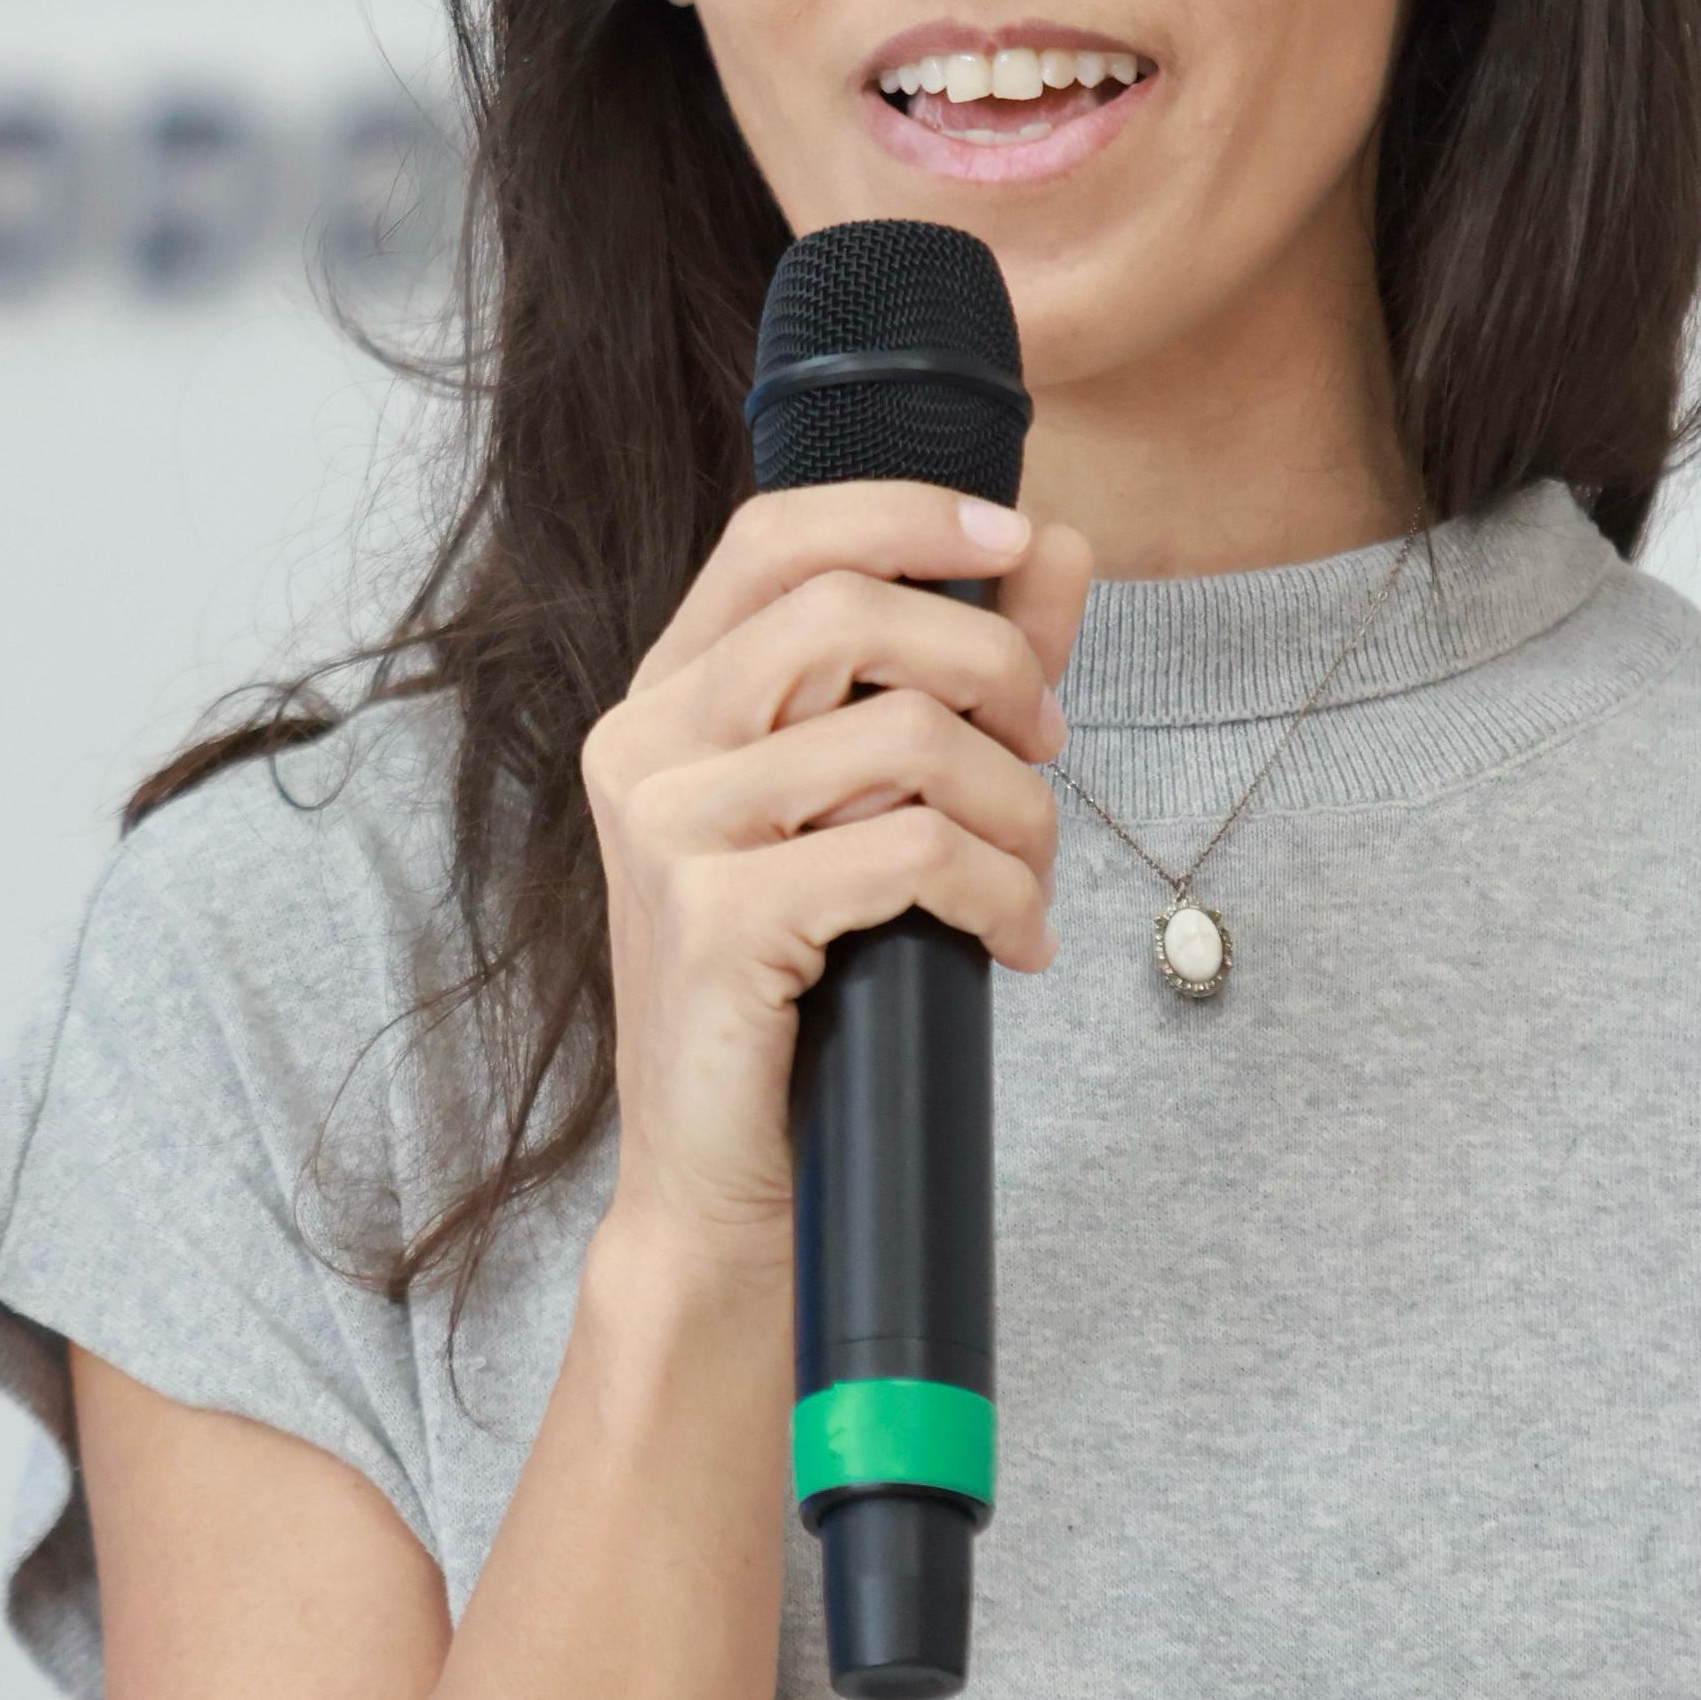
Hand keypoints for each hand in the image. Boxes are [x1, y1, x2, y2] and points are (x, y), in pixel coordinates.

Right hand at [577, 485, 1094, 1274]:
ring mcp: (667, 831)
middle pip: (848, 613)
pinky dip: (1000, 891)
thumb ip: (960, 673)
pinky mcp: (714, 920)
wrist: (720, 1184)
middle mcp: (644, 744)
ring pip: (903, 738)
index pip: (775, 534)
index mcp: (667, 699)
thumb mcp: (876, 808)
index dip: (903, 515)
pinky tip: (1012, 939)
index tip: (1017, 539)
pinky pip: (914, 851)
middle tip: (1048, 746)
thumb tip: (1056, 546)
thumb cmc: (802, 992)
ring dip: (1017, 808)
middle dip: (993, 666)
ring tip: (1033, 875)